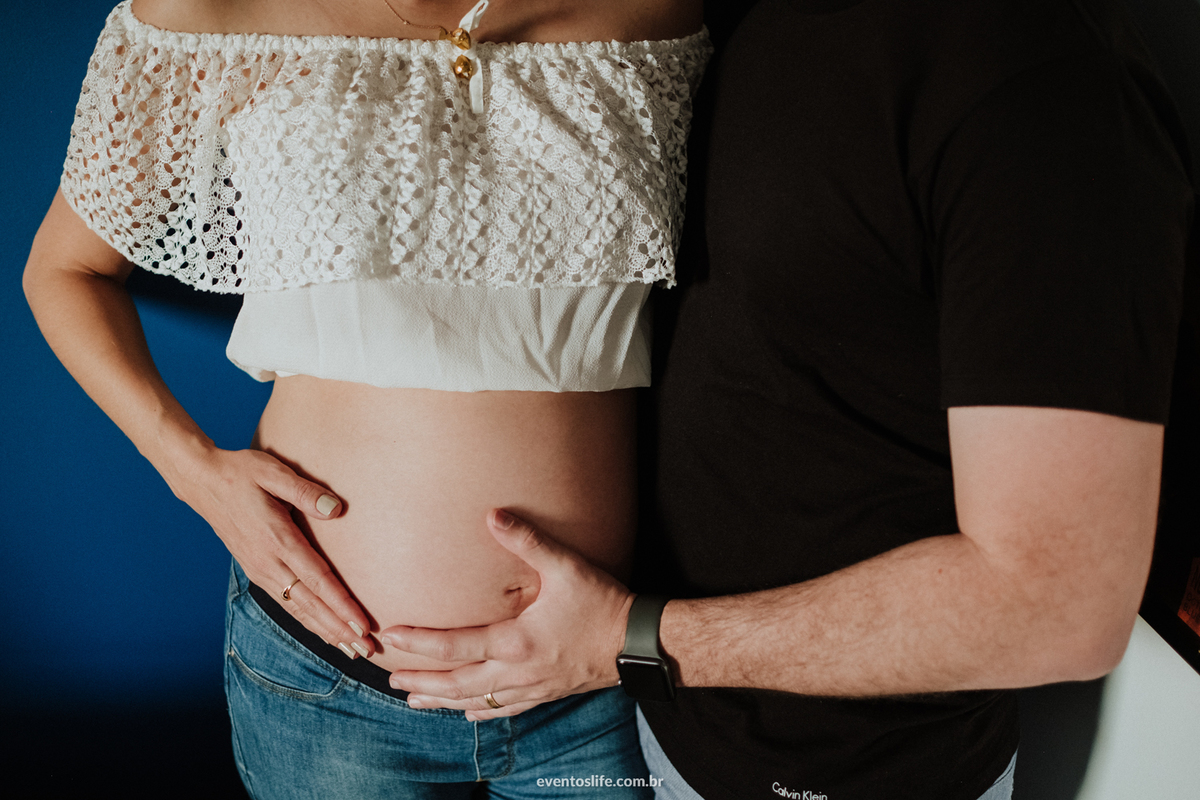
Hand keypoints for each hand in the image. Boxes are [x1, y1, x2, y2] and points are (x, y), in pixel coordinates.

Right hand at [168, 444, 374, 659]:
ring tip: (350, 649)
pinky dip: (306, 620)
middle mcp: (268, 562)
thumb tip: (335, 509)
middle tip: (366, 650)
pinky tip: (322, 631)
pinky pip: (285, 602)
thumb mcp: (274, 472)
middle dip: (339, 629)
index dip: (341, 605)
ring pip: (297, 609)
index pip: (317, 580)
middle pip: (310, 604)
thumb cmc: (242, 472)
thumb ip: (306, 492)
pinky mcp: (256, 570)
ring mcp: (260, 569)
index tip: (362, 625)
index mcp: (278, 539)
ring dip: (325, 631)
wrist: (202, 482)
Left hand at [382, 509, 633, 719]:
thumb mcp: (566, 566)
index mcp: (515, 642)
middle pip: (456, 683)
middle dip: (421, 680)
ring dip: (441, 700)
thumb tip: (494, 515)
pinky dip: (480, 711)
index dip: (419, 642)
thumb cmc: (603, 604)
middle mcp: (517, 671)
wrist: (637, 644)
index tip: (391, 634)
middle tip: (390, 676)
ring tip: (414, 699)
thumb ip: (527, 541)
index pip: (454, 646)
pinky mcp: (545, 693)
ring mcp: (531, 687)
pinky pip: (504, 709)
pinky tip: (467, 712)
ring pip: (475, 701)